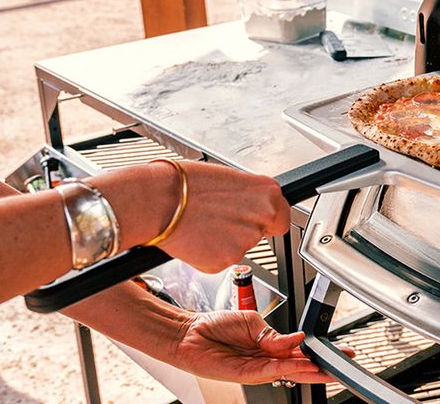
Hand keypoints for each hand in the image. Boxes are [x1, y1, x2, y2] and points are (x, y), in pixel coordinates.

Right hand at [153, 161, 289, 273]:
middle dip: (244, 229)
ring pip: (240, 247)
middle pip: (261, 232)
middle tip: (220, 218)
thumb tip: (251, 203)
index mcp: (267, 193)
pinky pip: (221, 260)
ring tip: (203, 223)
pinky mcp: (225, 262)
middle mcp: (261, 218)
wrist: (157, 201)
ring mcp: (245, 242)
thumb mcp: (228, 178)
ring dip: (226, 241)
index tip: (257, 218)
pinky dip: (210, 253)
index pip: (282, 216)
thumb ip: (248, 195)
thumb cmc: (185, 184)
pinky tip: (197, 237)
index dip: (268, 219)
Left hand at [171, 310, 356, 384]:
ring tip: (326, 368)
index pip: (299, 351)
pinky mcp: (245, 375)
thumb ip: (275, 335)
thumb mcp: (251, 321)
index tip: (338, 350)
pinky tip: (299, 365)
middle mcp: (265, 358)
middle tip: (342, 365)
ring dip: (308, 371)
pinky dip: (286, 368)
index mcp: (269, 344)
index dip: (318, 352)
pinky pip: (271, 371)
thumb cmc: (214, 326)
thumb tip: (297, 339)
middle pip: (299, 366)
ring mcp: (257, 368)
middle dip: (321, 367)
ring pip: (289, 372)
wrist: (189, 333)